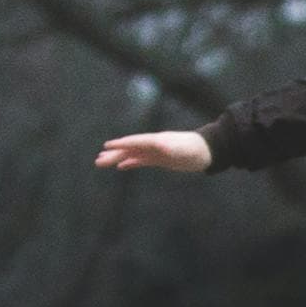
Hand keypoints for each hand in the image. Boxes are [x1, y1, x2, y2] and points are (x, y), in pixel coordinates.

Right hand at [95, 131, 211, 172]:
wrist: (207, 152)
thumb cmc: (195, 149)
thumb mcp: (183, 149)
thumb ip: (171, 147)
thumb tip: (160, 145)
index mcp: (156, 140)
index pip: (135, 142)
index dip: (121, 144)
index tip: (106, 147)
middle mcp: (153, 144)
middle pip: (129, 149)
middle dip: (114, 154)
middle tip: (98, 161)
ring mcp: (156, 151)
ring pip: (132, 154)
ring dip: (118, 158)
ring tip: (102, 162)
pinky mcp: (160, 158)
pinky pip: (141, 160)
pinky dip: (130, 162)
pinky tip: (121, 166)